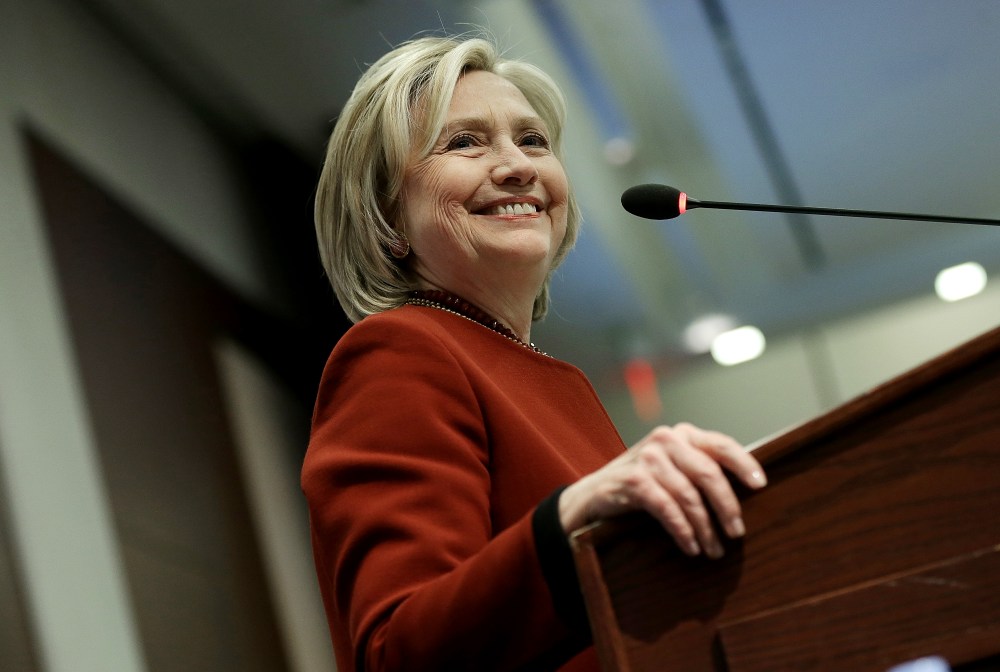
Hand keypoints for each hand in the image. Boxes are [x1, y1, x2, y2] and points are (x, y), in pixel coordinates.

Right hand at [559, 423, 766, 557]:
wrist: (594, 494)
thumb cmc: (643, 484)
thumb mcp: (673, 468)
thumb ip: (700, 469)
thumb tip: (746, 491)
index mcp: (682, 434)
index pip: (721, 445)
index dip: (744, 464)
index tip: (761, 485)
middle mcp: (666, 439)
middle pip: (708, 473)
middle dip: (727, 507)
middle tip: (737, 533)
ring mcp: (648, 458)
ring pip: (689, 496)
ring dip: (705, 528)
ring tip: (714, 550)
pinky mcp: (633, 481)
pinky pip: (667, 509)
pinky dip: (683, 531)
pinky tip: (690, 547)